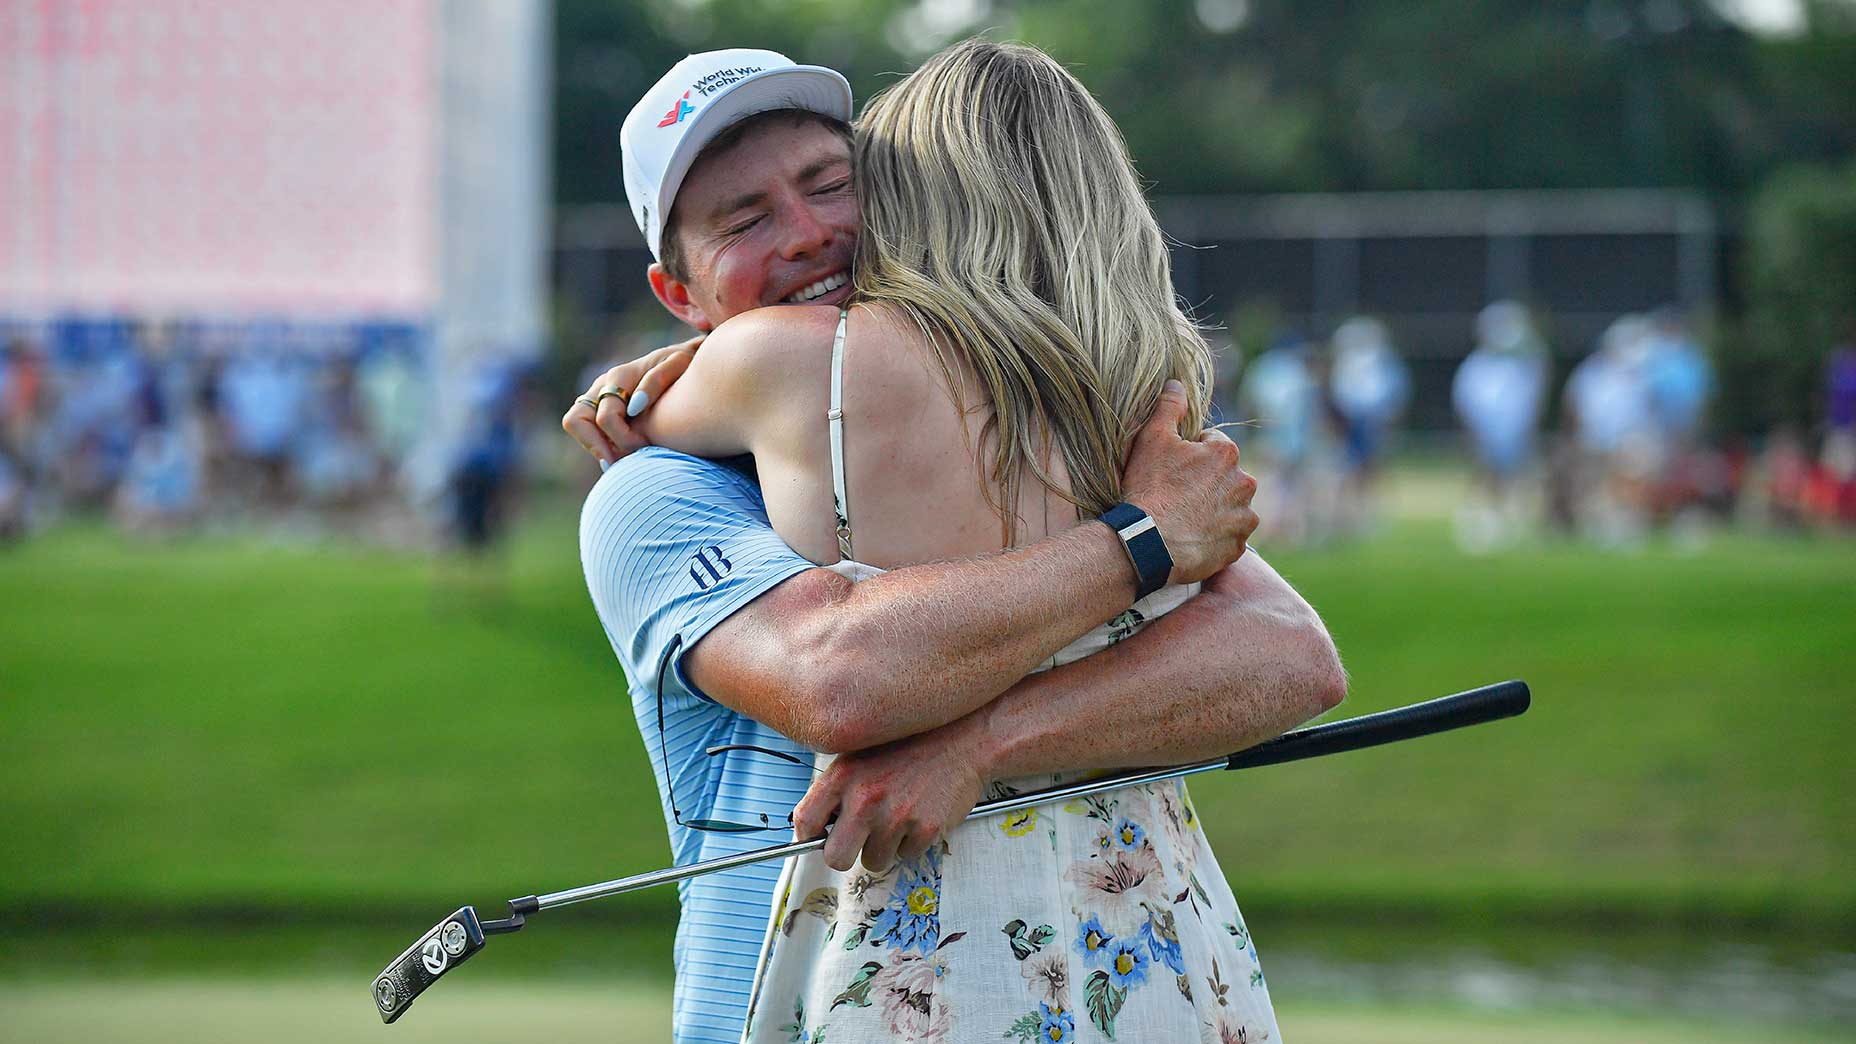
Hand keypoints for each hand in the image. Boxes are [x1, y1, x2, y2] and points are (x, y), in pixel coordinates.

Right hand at [560, 336, 701, 464]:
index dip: (624, 439)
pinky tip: (624, 459)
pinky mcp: (602, 410)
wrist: (687, 364)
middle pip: (575, 421)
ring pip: (577, 427)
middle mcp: (601, 386)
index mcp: (618, 377)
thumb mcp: (679, 364)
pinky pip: (589, 433)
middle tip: (620, 465)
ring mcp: (598, 398)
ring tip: (621, 464)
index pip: (605, 419)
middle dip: (595, 446)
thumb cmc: (686, 365)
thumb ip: (657, 380)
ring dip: (596, 448)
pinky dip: (602, 447)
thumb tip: (634, 406)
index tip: (646, 447)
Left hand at [791, 714, 989, 873]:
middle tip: (858, 840)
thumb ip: (837, 788)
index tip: (818, 838)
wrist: (961, 738)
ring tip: (897, 816)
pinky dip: (911, 842)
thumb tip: (816, 825)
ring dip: (884, 847)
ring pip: (873, 861)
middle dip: (846, 854)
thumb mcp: (861, 754)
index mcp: (843, 775)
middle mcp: (866, 797)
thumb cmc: (910, 745)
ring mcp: (896, 816)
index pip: (805, 822)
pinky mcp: (925, 830)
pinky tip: (918, 814)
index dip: (809, 836)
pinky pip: (906, 856)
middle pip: (835, 858)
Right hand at [1118, 380, 1258, 583]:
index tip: (1171, 470)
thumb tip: (1177, 384)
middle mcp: (1244, 483)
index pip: (1212, 445)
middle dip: (1206, 482)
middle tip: (1176, 495)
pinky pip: (1229, 537)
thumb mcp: (1151, 439)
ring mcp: (1244, 517)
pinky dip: (1215, 536)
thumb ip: (1169, 407)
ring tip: (1184, 518)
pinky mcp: (1238, 546)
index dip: (1189, 455)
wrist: (1148, 543)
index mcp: (1226, 453)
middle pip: (1224, 476)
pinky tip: (1191, 536)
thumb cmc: (1149, 488)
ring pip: (1230, 506)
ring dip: (1214, 509)